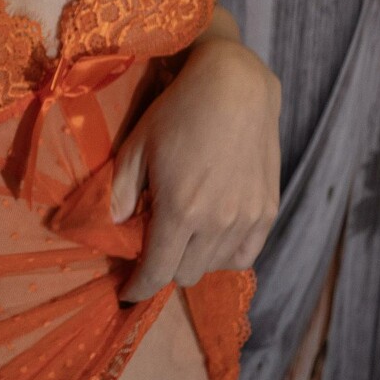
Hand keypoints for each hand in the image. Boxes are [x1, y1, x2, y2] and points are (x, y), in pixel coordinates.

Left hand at [110, 38, 280, 302]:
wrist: (236, 87)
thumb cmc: (177, 112)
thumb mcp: (136, 148)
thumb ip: (120, 193)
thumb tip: (112, 228)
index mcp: (180, 210)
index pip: (157, 272)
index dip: (138, 288)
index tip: (127, 292)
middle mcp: (217, 223)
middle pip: (185, 274)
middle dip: (164, 268)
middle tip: (154, 246)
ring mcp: (247, 219)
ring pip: (215, 267)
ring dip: (194, 260)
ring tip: (184, 235)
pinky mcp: (267, 211)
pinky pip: (245, 255)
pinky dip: (225, 255)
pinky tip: (213, 236)